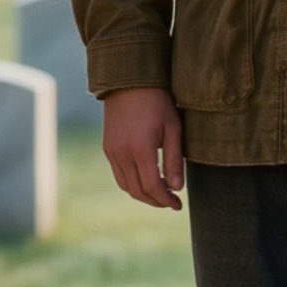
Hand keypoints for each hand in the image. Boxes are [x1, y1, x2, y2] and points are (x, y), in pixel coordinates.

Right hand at [103, 86, 183, 210]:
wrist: (129, 81)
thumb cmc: (157, 102)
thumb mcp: (173, 128)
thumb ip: (174, 160)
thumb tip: (176, 189)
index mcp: (140, 149)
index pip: (152, 186)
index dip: (166, 200)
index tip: (178, 205)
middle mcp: (122, 153)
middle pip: (138, 191)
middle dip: (156, 201)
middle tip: (172, 202)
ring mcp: (112, 152)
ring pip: (126, 186)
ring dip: (143, 194)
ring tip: (161, 192)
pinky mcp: (108, 148)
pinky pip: (119, 175)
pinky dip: (133, 183)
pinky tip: (147, 179)